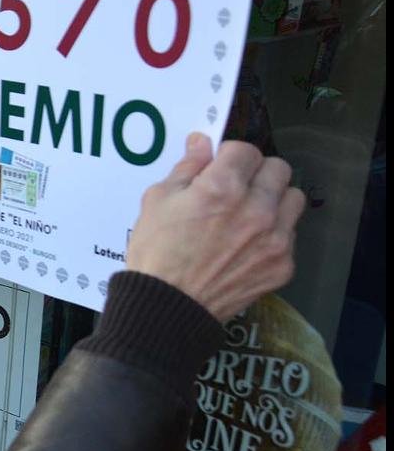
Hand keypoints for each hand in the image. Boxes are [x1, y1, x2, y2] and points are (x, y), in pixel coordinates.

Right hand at [126, 134, 304, 321]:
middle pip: (278, 168)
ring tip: (248, 215)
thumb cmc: (156, 253)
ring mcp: (275, 238)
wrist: (168, 307)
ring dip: (273, 201)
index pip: (245, 150)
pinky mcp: (283, 265)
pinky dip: (272, 235)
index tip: (218, 168)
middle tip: (236, 189)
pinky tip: (246, 246)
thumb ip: (186, 168)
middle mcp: (256, 208)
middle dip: (255, 174)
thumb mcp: (157, 201)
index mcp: (222, 187)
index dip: (228, 156)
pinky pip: (289, 236)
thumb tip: (201, 143)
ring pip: (293, 199)